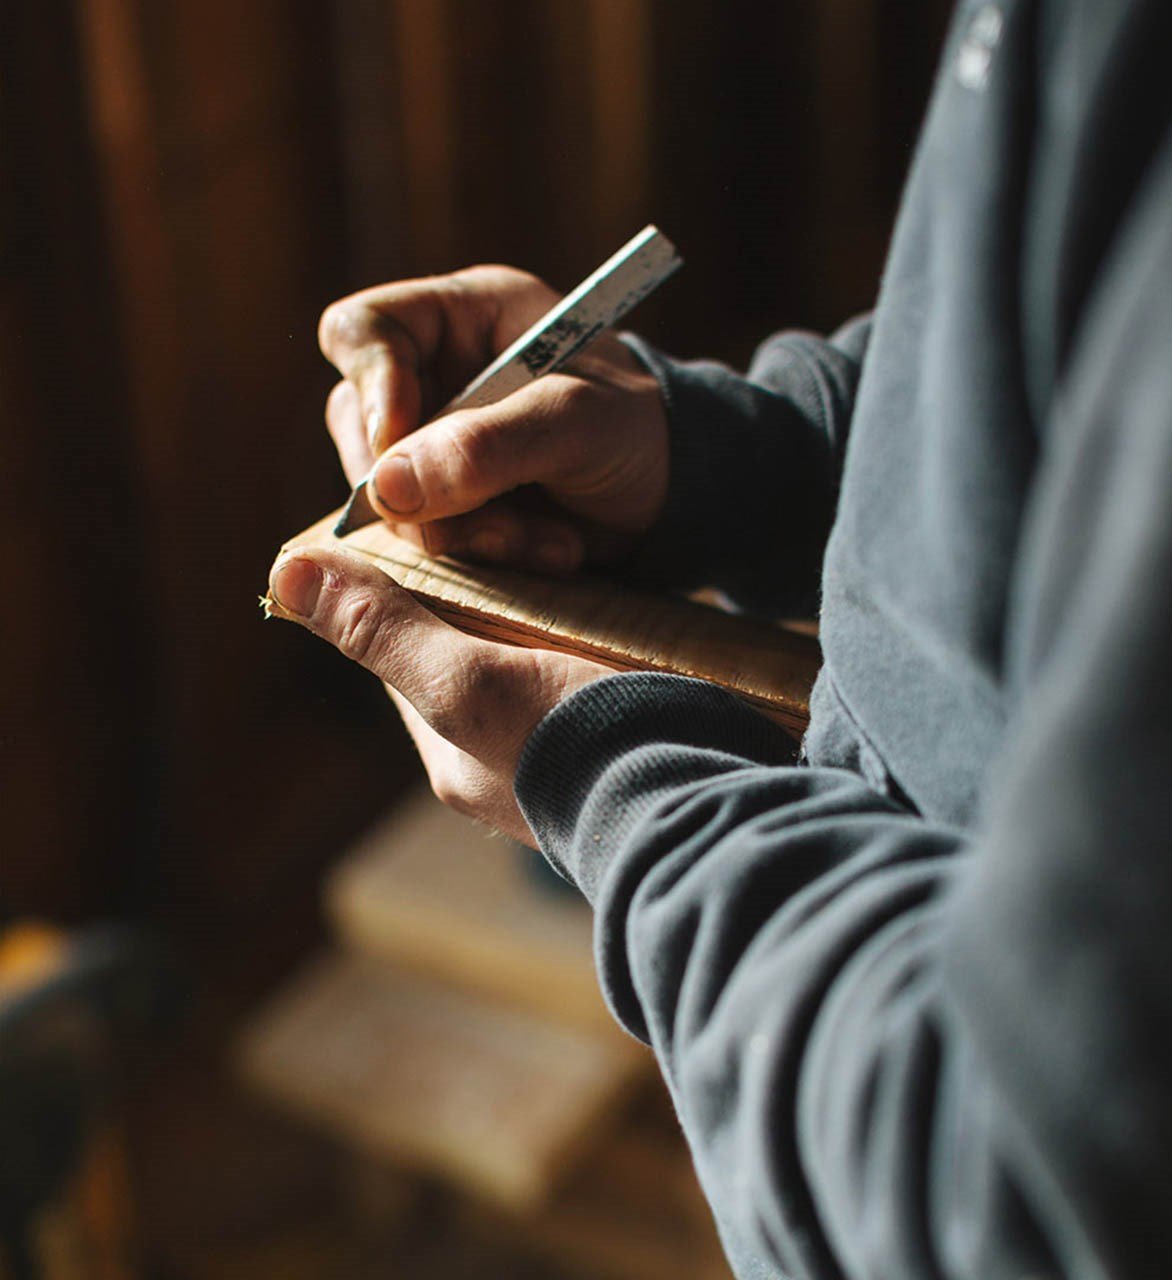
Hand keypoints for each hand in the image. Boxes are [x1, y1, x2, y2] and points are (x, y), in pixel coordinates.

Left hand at [268, 548, 612, 844]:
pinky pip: (593, 678)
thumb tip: (288, 576)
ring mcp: (569, 758)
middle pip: (475, 657)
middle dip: (492, 597)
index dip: (414, 588)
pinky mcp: (626, 744)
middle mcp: (505, 767)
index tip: (440, 532)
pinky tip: (627, 615)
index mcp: (456, 758)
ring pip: (537, 665)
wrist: (704, 808)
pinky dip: (599, 641)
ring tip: (579, 564)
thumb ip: (386, 631)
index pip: (410, 655)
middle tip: (528, 538)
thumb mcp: (467, 681)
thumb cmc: (578, 747)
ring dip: (552, 615)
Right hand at [319, 265, 669, 570]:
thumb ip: (490, 445)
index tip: (402, 447)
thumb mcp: (578, 422)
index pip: (362, 331)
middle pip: (361, 428)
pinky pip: (429, 540)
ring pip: (392, 498)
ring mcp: (437, 446)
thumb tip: (388, 485)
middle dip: (422, 489)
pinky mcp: (452, 505)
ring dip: (463, 534)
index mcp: (463, 318)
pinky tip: (549, 551)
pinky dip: (486, 557)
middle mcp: (436, 377)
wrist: (679, 492)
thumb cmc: (639, 427)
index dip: (370, 387)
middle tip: (491, 522)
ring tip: (540, 541)